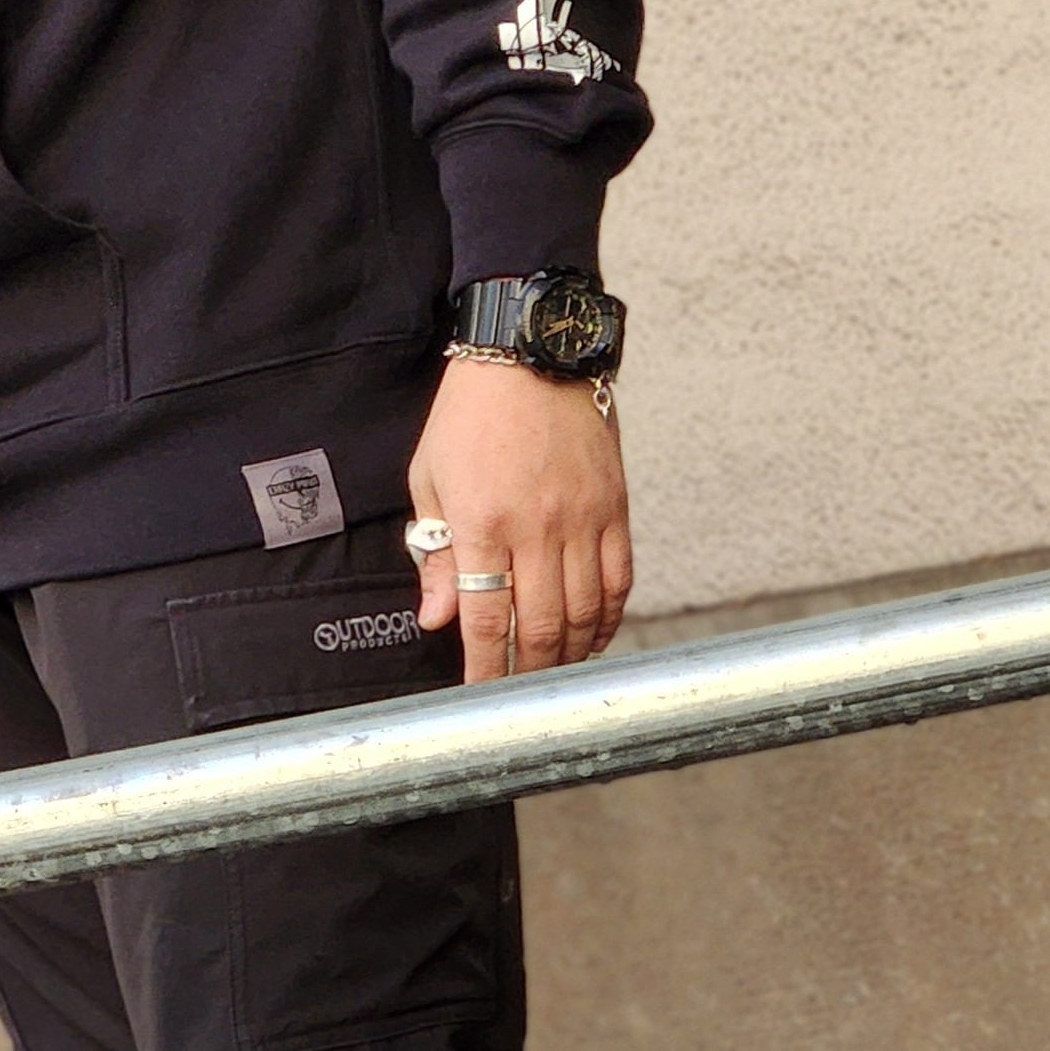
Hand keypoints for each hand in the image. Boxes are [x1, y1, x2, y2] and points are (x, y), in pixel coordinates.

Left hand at [408, 360, 631, 683]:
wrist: (529, 354)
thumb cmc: (469, 416)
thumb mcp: (430, 479)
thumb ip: (435, 554)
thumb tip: (436, 619)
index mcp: (483, 522)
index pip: (486, 618)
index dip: (483, 668)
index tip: (478, 696)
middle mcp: (537, 527)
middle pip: (541, 626)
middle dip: (528, 672)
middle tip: (518, 695)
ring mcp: (582, 519)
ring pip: (585, 612)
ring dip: (569, 653)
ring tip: (553, 672)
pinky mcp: (615, 507)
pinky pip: (619, 579)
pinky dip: (609, 618)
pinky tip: (594, 637)